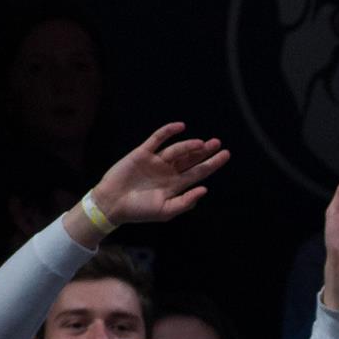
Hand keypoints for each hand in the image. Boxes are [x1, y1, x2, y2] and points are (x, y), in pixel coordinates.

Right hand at [90, 123, 228, 225]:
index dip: (213, 163)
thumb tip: (204, 189)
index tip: (226, 154)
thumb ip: (186, 202)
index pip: (199, 172)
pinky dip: (168, 132)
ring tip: (202, 144)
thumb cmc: (139, 211)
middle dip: (205, 152)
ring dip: (189, 145)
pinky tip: (180, 127)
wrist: (112, 204)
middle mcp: (169, 171)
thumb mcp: (166, 211)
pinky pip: (157, 139)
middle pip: (191, 159)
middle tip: (218, 143)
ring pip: (177, 149)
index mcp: (177, 185)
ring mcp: (156, 161)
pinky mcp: (142, 153)